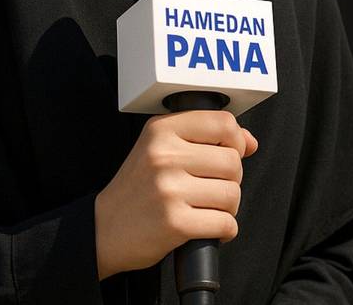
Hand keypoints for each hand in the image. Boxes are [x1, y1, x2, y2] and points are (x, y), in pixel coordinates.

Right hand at [93, 110, 258, 279]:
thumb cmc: (138, 188)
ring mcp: (169, 189)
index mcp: (161, 130)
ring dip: (228, 207)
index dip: (236, 140)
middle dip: (231, 180)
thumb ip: (205, 138)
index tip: (229, 153)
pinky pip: (225, 223)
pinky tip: (208, 228)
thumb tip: (250, 142)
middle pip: (232, 162)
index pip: (223, 122)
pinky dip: (224, 230)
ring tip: (207, 209)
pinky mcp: (175, 223)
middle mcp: (164, 155)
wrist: (103, 228)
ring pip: (232, 193)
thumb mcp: (161, 149)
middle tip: (211, 189)